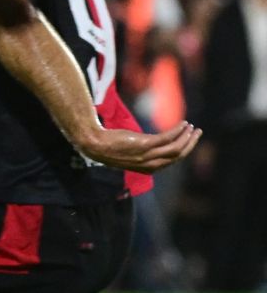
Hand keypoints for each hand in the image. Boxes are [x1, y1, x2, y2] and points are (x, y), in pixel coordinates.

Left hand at [77, 121, 201, 173]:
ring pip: (176, 148)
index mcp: (148, 168)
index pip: (172, 161)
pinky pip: (167, 138)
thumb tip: (150, 146)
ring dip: (187, 137)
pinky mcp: (145, 144)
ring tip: (193, 128)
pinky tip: (183, 124)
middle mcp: (150, 164)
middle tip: (197, 133)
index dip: (183, 151)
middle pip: (178, 156)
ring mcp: (148, 155)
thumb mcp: (129, 153)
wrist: (95, 144)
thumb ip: (142, 153)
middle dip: (190, 144)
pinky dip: (178, 131)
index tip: (189, 141)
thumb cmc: (109, 147)